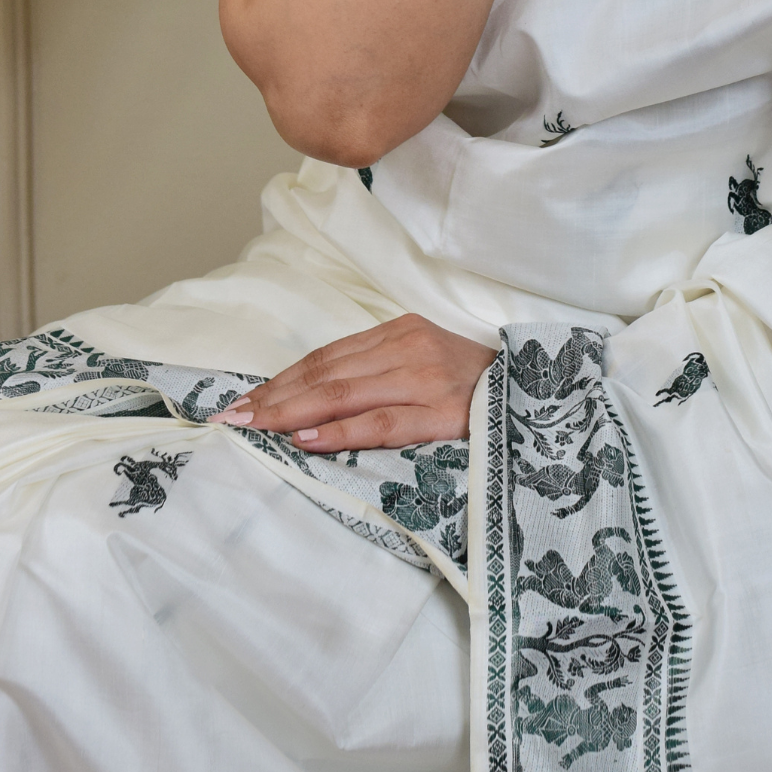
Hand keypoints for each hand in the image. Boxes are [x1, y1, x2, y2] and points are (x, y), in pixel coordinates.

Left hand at [212, 314, 497, 451]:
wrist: (540, 392)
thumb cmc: (475, 385)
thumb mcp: (424, 361)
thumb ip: (377, 370)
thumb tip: (313, 401)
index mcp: (400, 332)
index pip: (326, 357)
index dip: (281, 379)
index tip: (243, 401)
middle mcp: (408, 347)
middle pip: (326, 374)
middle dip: (274, 398)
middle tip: (231, 418)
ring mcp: (425, 379)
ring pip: (343, 394)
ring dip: (292, 413)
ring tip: (254, 428)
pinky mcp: (443, 412)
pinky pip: (380, 422)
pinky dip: (339, 431)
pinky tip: (306, 439)